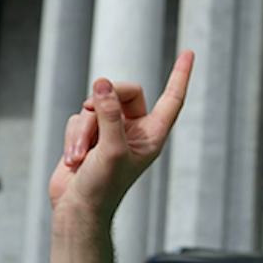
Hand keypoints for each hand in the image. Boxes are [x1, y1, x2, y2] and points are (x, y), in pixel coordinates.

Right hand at [49, 51, 193, 222]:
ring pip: (95, 106)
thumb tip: (103, 84)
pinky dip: (72, 136)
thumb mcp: (110, 149)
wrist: (78, 210)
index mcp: (153, 134)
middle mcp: (134, 130)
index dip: (180, 75)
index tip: (189, 52)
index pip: (171, 98)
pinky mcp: (88, 135)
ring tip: (81, 157)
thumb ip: (109, 115)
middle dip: (105, 99)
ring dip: (84, 129)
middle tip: (92, 109)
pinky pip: (78, 118)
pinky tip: (73, 159)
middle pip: (125, 92)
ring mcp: (110, 131)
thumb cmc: (103, 187)